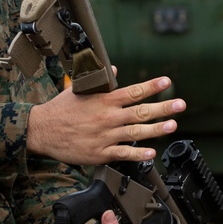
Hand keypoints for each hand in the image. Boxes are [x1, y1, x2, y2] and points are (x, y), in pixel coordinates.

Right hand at [27, 76, 185, 164]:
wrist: (42, 130)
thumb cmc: (60, 110)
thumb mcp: (79, 90)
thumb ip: (99, 82)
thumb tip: (115, 70)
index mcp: (104, 100)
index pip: (133, 91)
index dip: (152, 86)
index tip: (167, 81)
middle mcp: (107, 117)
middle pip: (140, 111)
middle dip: (163, 107)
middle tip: (180, 104)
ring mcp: (105, 136)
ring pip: (136, 132)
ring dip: (156, 129)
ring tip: (172, 125)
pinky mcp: (100, 153)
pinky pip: (123, 153)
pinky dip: (138, 153)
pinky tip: (151, 152)